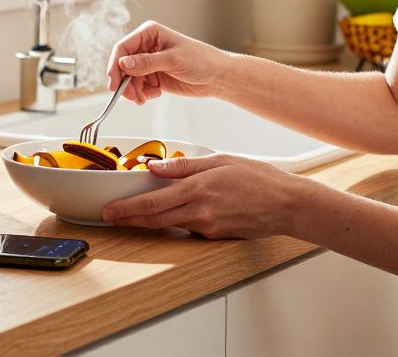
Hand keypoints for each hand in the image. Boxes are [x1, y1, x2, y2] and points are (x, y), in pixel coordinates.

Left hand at [100, 154, 300, 239]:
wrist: (288, 205)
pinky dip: (178, 220)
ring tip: (135, 213)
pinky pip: (189, 229)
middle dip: (129, 219)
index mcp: (197, 190)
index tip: (109, 210)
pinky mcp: (215, 237)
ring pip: (170, 225)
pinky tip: (178, 212)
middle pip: (154, 220)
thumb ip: (184, 166)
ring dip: (150, 221)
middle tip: (110, 217)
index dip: (127, 209)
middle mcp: (199, 212)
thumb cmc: (259, 178)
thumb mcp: (219, 160)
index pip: (152, 203)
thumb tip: (154, 168)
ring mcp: (207, 228)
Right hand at [107, 21, 229, 104]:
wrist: (217, 76)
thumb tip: (124, 64)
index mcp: (149, 34)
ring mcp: (150, 63)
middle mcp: (147, 47)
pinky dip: (142, 94)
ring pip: (130, 79)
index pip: (123, 48)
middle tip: (130, 95)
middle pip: (123, 65)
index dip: (115, 65)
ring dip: (134, 90)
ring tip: (143, 98)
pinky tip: (153, 95)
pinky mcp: (154, 76)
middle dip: (125, 82)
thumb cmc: (201, 60)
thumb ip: (147, 62)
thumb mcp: (172, 60)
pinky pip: (139, 87)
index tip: (114, 82)